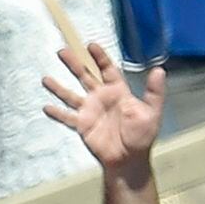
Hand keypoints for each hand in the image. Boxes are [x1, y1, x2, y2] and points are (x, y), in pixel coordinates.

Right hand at [43, 43, 164, 175]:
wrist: (129, 158)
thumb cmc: (142, 135)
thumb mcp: (151, 112)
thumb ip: (154, 92)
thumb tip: (159, 70)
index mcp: (118, 92)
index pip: (107, 70)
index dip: (100, 57)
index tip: (91, 44)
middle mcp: (102, 98)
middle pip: (85, 76)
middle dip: (74, 63)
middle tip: (62, 50)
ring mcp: (90, 111)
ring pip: (71, 94)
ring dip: (59, 86)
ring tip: (45, 78)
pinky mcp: (82, 125)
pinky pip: (67, 117)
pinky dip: (57, 112)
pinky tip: (46, 107)